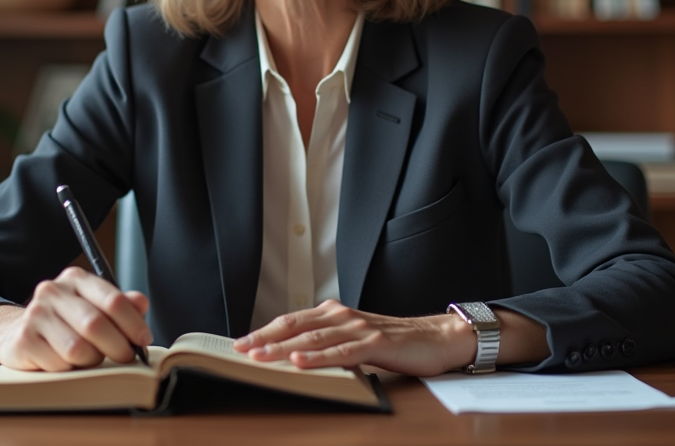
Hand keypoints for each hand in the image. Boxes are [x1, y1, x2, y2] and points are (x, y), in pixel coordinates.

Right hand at [0, 267, 151, 371]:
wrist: (16, 332)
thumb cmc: (65, 321)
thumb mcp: (94, 306)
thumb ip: (120, 304)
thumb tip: (141, 303)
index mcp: (76, 279)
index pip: (112, 300)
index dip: (133, 323)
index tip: (144, 339)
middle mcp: (53, 291)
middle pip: (96, 324)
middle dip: (118, 346)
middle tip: (126, 357)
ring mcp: (35, 315)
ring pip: (78, 348)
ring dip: (92, 360)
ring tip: (92, 358)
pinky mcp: (23, 340)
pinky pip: (59, 364)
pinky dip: (70, 369)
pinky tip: (67, 362)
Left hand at [233, 299, 470, 376]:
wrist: (434, 338)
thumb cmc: (393, 342)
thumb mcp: (354, 341)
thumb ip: (329, 344)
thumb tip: (294, 358)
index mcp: (335, 313)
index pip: (292, 321)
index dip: (265, 331)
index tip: (241, 342)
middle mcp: (343, 315)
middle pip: (295, 325)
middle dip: (265, 338)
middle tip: (240, 349)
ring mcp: (358, 328)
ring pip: (313, 338)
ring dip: (283, 348)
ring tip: (260, 357)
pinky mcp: (375, 343)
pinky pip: (341, 352)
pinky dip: (318, 357)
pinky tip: (300, 361)